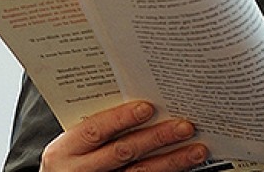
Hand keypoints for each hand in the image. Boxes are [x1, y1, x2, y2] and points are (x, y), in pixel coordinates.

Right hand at [41, 100, 207, 171]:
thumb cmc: (69, 159)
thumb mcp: (71, 143)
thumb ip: (97, 125)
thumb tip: (140, 99)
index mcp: (66, 149)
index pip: (96, 129)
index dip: (122, 118)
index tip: (147, 107)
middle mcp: (81, 170)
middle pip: (124, 152)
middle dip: (157, 138)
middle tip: (185, 126)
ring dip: (172, 161)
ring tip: (197, 149)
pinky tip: (185, 166)